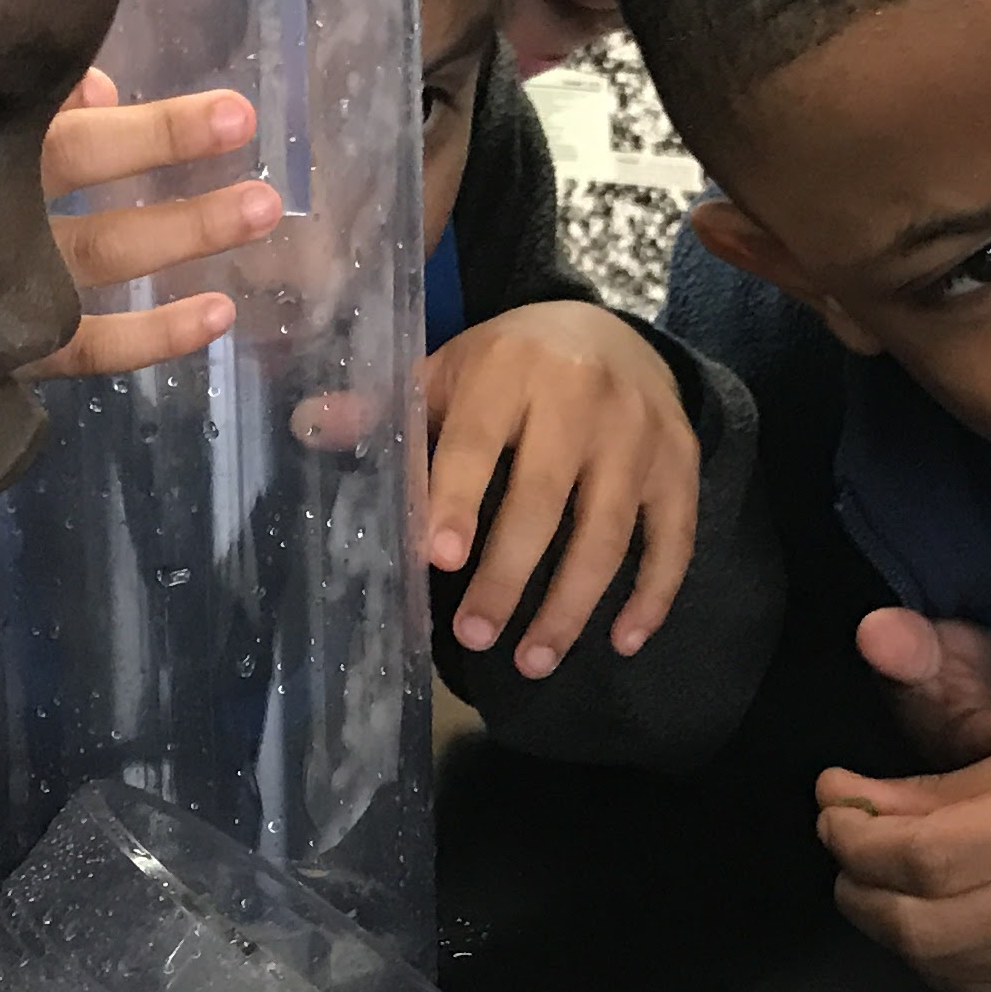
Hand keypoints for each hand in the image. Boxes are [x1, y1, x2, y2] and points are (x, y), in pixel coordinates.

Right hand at [25, 72, 280, 379]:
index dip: (157, 131)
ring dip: (185, 234)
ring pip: (104, 260)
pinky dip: (155, 334)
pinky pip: (90, 348)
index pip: (78, 135)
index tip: (234, 116)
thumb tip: (100, 88)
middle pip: (94, 186)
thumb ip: (33, 101)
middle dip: (177, 164)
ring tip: (262, 211)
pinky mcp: (6, 353)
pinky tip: (218, 314)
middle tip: (254, 143)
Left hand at [424, 300, 700, 676]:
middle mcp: (582, 397)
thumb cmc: (511, 365)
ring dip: (571, 606)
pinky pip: (674, 538)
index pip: (478, 441)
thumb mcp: (448, 373)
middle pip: (544, 499)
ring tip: (533, 661)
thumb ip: (389, 410)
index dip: (458, 499)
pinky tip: (623, 642)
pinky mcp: (681, 463)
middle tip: (474, 636)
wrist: (612, 329)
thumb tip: (309, 429)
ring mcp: (640, 433)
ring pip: (608, 532)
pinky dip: (652, 594)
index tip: (437, 559)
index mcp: (509, 368)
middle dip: (508, 575)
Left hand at [818, 743, 990, 991]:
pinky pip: (966, 989)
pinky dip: (930, 955)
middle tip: (843, 841)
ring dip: (882, 918)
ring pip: (929, 958)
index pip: (917, 851)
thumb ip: (951, 786)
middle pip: (909, 913)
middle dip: (854, 876)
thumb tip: (852, 799)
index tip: (832, 799)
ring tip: (874, 880)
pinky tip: (928, 923)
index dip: (854, 831)